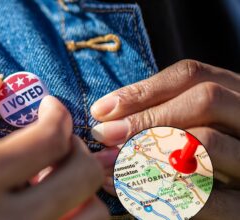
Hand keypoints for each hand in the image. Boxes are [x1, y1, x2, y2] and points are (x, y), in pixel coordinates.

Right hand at [0, 76, 108, 219]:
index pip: (52, 137)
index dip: (59, 115)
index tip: (50, 110)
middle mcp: (8, 219)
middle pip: (84, 175)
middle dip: (77, 150)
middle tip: (56, 144)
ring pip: (93, 215)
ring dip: (81, 191)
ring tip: (52, 183)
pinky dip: (73, 214)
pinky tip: (48, 207)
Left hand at [90, 60, 239, 218]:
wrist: (233, 196)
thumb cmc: (205, 155)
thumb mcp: (191, 124)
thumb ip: (160, 113)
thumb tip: (107, 116)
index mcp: (235, 93)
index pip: (192, 75)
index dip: (142, 90)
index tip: (101, 110)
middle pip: (204, 99)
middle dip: (145, 117)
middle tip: (104, 135)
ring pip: (208, 143)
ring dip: (148, 152)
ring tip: (110, 162)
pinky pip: (211, 198)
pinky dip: (164, 192)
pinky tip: (126, 191)